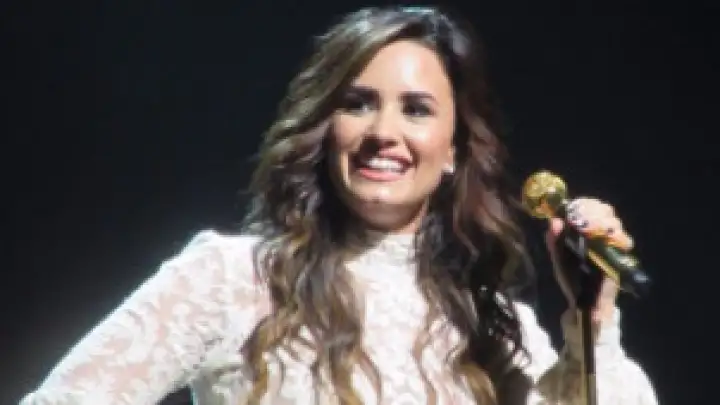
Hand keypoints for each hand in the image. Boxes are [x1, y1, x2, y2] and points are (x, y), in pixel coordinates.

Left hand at [545, 198, 633, 323]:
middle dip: (595, 211)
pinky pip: (623, 241)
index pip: (589, 208)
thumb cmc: (571, 279)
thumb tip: (553, 220)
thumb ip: (554, 242)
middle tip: (585, 218)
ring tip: (592, 229)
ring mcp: (610, 244)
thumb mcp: (559, 259)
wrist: (585, 302)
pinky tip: (607, 240)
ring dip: (605, 222)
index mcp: (583, 232)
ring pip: (615, 223)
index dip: (585, 204)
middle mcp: (599, 235)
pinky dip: (617, 237)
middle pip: (605, 211)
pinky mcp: (619, 256)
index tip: (576, 206)